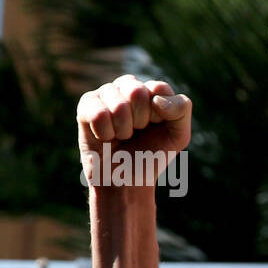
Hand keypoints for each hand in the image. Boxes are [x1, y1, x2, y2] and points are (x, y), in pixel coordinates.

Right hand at [76, 75, 190, 189]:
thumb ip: (181, 109)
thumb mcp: (179, 135)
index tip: (156, 127)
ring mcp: (106, 94)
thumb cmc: (151, 155)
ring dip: (123, 130)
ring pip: (118, 105)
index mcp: (152, 91)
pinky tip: (106, 137)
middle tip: (137, 132)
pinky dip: (106, 133)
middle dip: (140, 121)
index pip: (159, 89)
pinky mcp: (86, 105)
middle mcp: (128, 87)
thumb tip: (156, 99)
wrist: (125, 180)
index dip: (159, 115)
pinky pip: (98, 114)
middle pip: (136, 92)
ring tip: (122, 136)